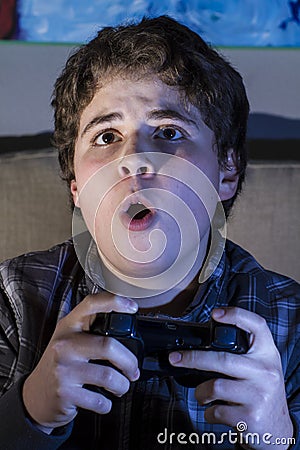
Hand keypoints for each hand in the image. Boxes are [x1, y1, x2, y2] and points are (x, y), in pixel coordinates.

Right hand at [23, 294, 138, 431]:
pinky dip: (107, 403)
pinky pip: (99, 399)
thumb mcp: (69, 339)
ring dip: (122, 385)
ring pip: (108, 375)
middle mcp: (64, 344)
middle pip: (108, 346)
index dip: (114, 302)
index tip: (132, 307)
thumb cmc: (60, 364)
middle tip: (133, 370)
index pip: (91, 305)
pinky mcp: (65, 392)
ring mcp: (63, 368)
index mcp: (68, 326)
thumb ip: (90, 329)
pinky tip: (104, 400)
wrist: (36, 395)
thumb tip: (125, 325)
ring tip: (121, 386)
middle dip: (129, 362)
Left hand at [169, 307, 293, 449]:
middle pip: (223, 359)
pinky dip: (209, 412)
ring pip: (215, 386)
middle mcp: (266, 372)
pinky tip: (215, 411)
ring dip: (201, 392)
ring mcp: (259, 395)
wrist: (277, 429)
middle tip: (175, 358)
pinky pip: (216, 410)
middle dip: (193, 359)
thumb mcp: (260, 366)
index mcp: (268, 354)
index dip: (236, 315)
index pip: (257, 326)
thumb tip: (203, 341)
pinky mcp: (250, 417)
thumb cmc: (261, 391)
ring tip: (204, 394)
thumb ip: (242, 353)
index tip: (215, 314)